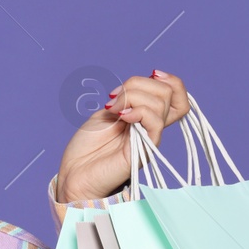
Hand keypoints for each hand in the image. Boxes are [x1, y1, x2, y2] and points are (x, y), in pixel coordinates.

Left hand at [56, 69, 189, 201]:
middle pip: (168, 92)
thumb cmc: (86, 148)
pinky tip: (121, 117)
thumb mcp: (106, 112)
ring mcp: (149, 138)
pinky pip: (155, 122)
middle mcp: (151, 127)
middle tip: (114, 98)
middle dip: (138, 84)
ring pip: (160, 103)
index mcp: (145, 116)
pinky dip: (138, 111)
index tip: (150, 73)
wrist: (74, 174)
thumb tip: (137, 92)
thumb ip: (126, 100)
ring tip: (112, 110)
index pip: (174, 93)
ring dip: (132, 96)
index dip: (169, 80)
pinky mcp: (144, 150)